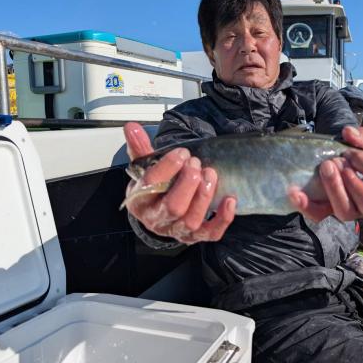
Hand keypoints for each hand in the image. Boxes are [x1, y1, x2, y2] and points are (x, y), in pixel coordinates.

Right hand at [123, 122, 235, 243]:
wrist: (158, 212)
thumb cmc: (154, 188)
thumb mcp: (144, 168)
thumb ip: (140, 148)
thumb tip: (132, 126)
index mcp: (140, 201)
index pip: (151, 185)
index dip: (167, 168)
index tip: (182, 152)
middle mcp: (157, 219)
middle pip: (173, 207)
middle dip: (188, 184)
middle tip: (196, 164)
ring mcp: (177, 230)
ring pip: (192, 221)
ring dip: (204, 197)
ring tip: (210, 174)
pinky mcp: (196, 236)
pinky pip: (211, 233)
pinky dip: (222, 219)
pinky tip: (230, 200)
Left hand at [288, 125, 362, 221]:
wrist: (349, 164)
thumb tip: (348, 133)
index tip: (350, 152)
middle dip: (350, 181)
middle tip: (334, 161)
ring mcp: (353, 212)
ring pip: (345, 212)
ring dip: (333, 189)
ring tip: (324, 168)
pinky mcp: (331, 213)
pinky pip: (319, 215)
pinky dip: (306, 205)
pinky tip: (295, 192)